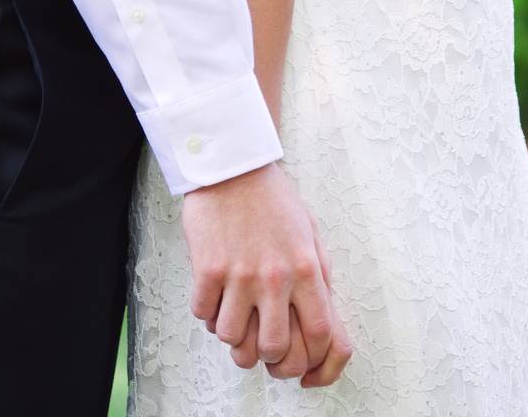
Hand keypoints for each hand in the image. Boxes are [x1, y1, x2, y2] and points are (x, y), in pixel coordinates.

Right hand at [181, 162, 348, 381]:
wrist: (233, 165)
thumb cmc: (273, 200)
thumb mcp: (309, 234)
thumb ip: (318, 277)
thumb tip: (323, 322)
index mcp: (306, 267)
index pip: (321, 335)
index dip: (314, 360)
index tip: (304, 362)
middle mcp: (275, 275)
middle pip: (276, 351)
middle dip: (270, 359)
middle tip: (263, 344)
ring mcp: (239, 274)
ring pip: (234, 341)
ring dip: (234, 336)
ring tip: (235, 315)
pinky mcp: (208, 269)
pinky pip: (204, 316)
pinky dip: (208, 313)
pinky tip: (215, 294)